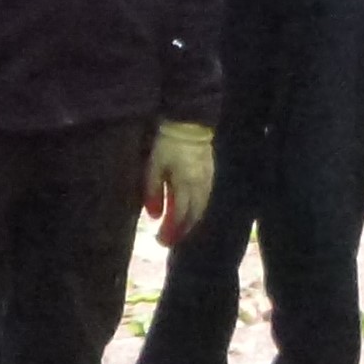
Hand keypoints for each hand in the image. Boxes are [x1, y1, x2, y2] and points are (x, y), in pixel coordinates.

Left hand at [144, 119, 214, 245]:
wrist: (189, 122)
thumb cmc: (167, 145)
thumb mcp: (154, 167)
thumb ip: (153, 192)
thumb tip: (155, 216)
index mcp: (186, 185)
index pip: (180, 215)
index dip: (171, 231)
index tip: (160, 241)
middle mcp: (201, 186)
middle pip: (193, 216)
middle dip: (181, 230)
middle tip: (169, 240)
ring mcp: (208, 179)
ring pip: (201, 208)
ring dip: (190, 222)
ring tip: (178, 229)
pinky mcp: (210, 173)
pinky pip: (205, 198)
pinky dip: (196, 209)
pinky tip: (189, 211)